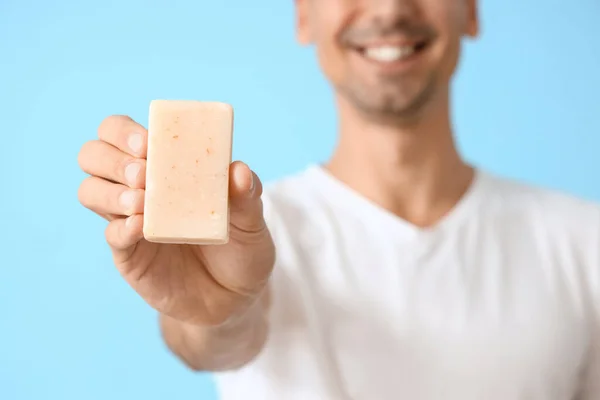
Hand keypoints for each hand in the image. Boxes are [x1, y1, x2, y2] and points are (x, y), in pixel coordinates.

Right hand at [77, 115, 274, 325]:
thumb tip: (238, 171)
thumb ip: (247, 195)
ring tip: (142, 201)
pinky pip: (112, 235)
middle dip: (111, 157)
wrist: (235, 298)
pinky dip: (122, 228)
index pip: (123, 133)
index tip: (148, 143)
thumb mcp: (252, 222)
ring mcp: (130, 221)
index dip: (125, 131)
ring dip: (110, 191)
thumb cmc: (240, 249)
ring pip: (90, 191)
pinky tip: (141, 227)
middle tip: (143, 172)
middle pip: (93, 155)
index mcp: (165, 167)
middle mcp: (139, 189)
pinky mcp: (130, 255)